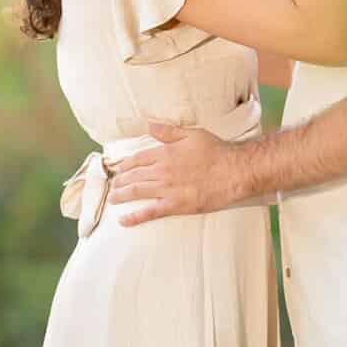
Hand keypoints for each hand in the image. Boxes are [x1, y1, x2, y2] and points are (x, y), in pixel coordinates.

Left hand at [106, 122, 246, 225]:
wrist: (233, 172)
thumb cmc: (216, 152)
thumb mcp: (192, 134)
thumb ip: (168, 131)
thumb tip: (149, 126)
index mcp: (164, 153)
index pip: (137, 159)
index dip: (125, 164)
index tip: (118, 168)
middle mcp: (161, 170)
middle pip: (133, 176)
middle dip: (120, 181)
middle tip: (113, 185)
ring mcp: (166, 189)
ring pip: (136, 192)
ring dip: (121, 195)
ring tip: (113, 198)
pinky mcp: (175, 206)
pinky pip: (149, 212)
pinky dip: (134, 217)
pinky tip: (123, 220)